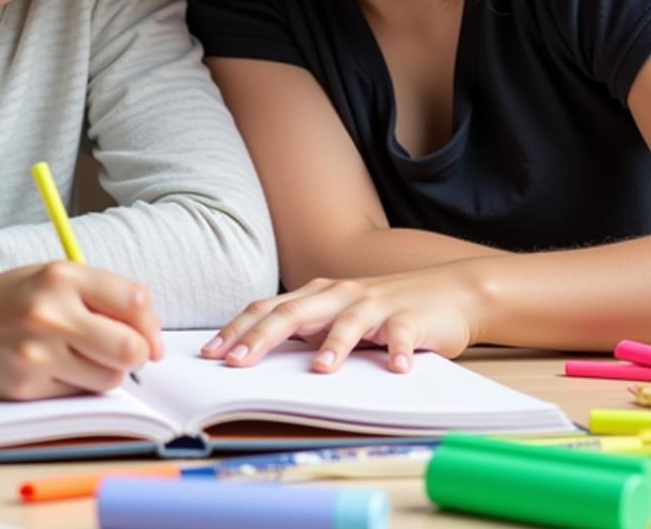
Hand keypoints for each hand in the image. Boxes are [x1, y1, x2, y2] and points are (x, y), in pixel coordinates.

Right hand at [0, 262, 162, 399]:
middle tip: (130, 355)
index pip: (135, 301)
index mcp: (62, 276)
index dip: (151, 325)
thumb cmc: (9, 299)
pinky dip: (78, 385)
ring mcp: (38, 352)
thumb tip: (150, 337)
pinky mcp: (27, 386)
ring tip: (85, 358)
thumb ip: (100, 295)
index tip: (150, 337)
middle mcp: (51, 312)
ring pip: (109, 377)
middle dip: (139, 355)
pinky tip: (55, 368)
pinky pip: (78, 394)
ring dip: (108, 372)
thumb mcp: (52, 278)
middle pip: (130, 347)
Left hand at [201, 264, 484, 373]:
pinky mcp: (411, 319)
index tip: (211, 353)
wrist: (449, 290)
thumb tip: (257, 352)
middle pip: (295, 313)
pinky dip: (399, 351)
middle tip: (237, 363)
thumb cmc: (383, 308)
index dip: (238, 329)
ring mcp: (375, 305)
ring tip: (319, 369)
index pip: (268, 309)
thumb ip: (306, 329)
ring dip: (334, 345)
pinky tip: (396, 367)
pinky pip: (403, 335)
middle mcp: (340, 295)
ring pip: (349, 322)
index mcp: (317, 294)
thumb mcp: (337, 315)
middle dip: (262, 338)